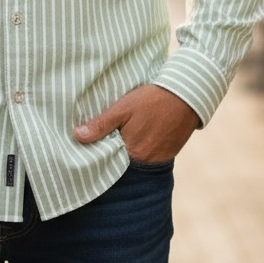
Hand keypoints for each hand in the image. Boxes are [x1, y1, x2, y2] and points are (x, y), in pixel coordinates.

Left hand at [73, 84, 199, 162]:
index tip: (86, 155)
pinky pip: (149, 159)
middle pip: (122, 166)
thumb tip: (77, 136)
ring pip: (135, 163)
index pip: (108, 165)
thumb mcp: (122, 108)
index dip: (98, 159)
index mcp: (131, 152)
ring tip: (116, 145)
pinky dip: (140, 153)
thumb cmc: (151, 100)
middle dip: (111, 159)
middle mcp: (145, 162)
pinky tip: (134, 141)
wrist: (186, 96)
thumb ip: (101, 124)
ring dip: (126, 157)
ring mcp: (159, 160)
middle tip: (98, 149)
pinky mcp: (168, 155)